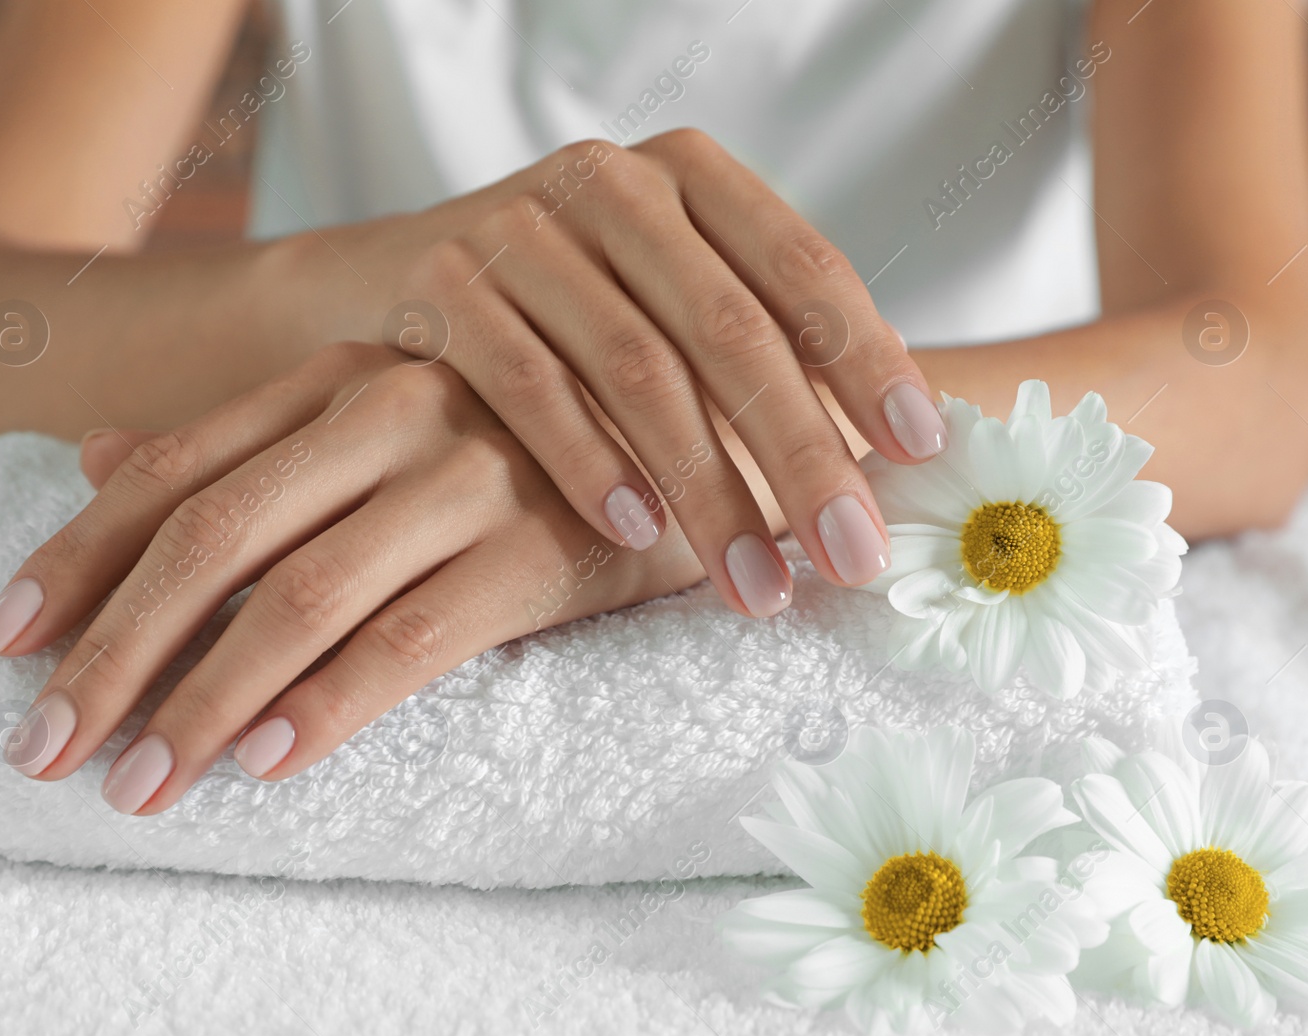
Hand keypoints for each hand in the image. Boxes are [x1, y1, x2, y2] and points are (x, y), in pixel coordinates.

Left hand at [0, 343, 703, 814]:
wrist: (695, 440)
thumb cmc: (521, 446)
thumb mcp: (375, 421)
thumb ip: (243, 443)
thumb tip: (96, 462)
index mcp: (336, 378)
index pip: (172, 470)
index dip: (76, 558)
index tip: (1, 642)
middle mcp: (390, 411)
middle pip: (212, 538)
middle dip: (113, 650)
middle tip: (44, 747)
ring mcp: (467, 476)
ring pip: (301, 596)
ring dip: (205, 698)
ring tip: (141, 782)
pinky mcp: (539, 548)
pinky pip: (414, 636)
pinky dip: (330, 702)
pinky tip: (265, 760)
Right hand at [328, 128, 946, 615]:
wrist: (385, 287)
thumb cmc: (565, 317)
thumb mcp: (664, 301)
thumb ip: (758, 353)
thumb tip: (889, 469)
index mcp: (691, 178)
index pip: (803, 268)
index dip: (869, 359)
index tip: (921, 453)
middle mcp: (612, 185)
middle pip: (731, 330)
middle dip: (803, 454)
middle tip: (854, 555)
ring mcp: (520, 228)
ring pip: (638, 368)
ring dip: (708, 489)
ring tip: (756, 584)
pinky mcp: (441, 283)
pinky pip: (529, 385)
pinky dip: (589, 461)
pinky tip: (637, 531)